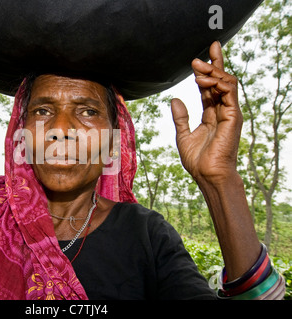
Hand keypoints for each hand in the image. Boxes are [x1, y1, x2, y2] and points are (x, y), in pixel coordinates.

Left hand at [171, 41, 241, 185]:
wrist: (207, 174)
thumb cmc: (197, 160)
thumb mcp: (184, 135)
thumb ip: (181, 117)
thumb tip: (175, 99)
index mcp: (212, 114)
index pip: (210, 87)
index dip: (206, 72)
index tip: (198, 58)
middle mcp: (223, 111)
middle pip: (221, 80)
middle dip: (214, 63)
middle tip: (201, 53)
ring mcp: (230, 113)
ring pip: (227, 82)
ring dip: (212, 71)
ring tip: (197, 65)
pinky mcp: (233, 116)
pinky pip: (229, 92)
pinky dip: (218, 82)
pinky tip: (204, 80)